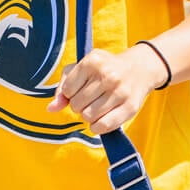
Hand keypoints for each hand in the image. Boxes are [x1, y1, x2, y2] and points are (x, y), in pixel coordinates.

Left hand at [46, 45, 167, 134]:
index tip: (81, 89)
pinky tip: (100, 120)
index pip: (67, 90)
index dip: (70, 94)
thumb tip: (51, 109)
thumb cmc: (103, 69)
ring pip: (88, 116)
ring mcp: (119, 91)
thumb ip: (62, 87)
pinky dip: (97, 127)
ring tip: (95, 107)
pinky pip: (104, 126)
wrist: (138, 69)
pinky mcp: (130, 107)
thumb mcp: (81, 68)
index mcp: (92, 61)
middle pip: (76, 105)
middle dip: (79, 106)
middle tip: (89, 99)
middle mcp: (106, 75)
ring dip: (88, 116)